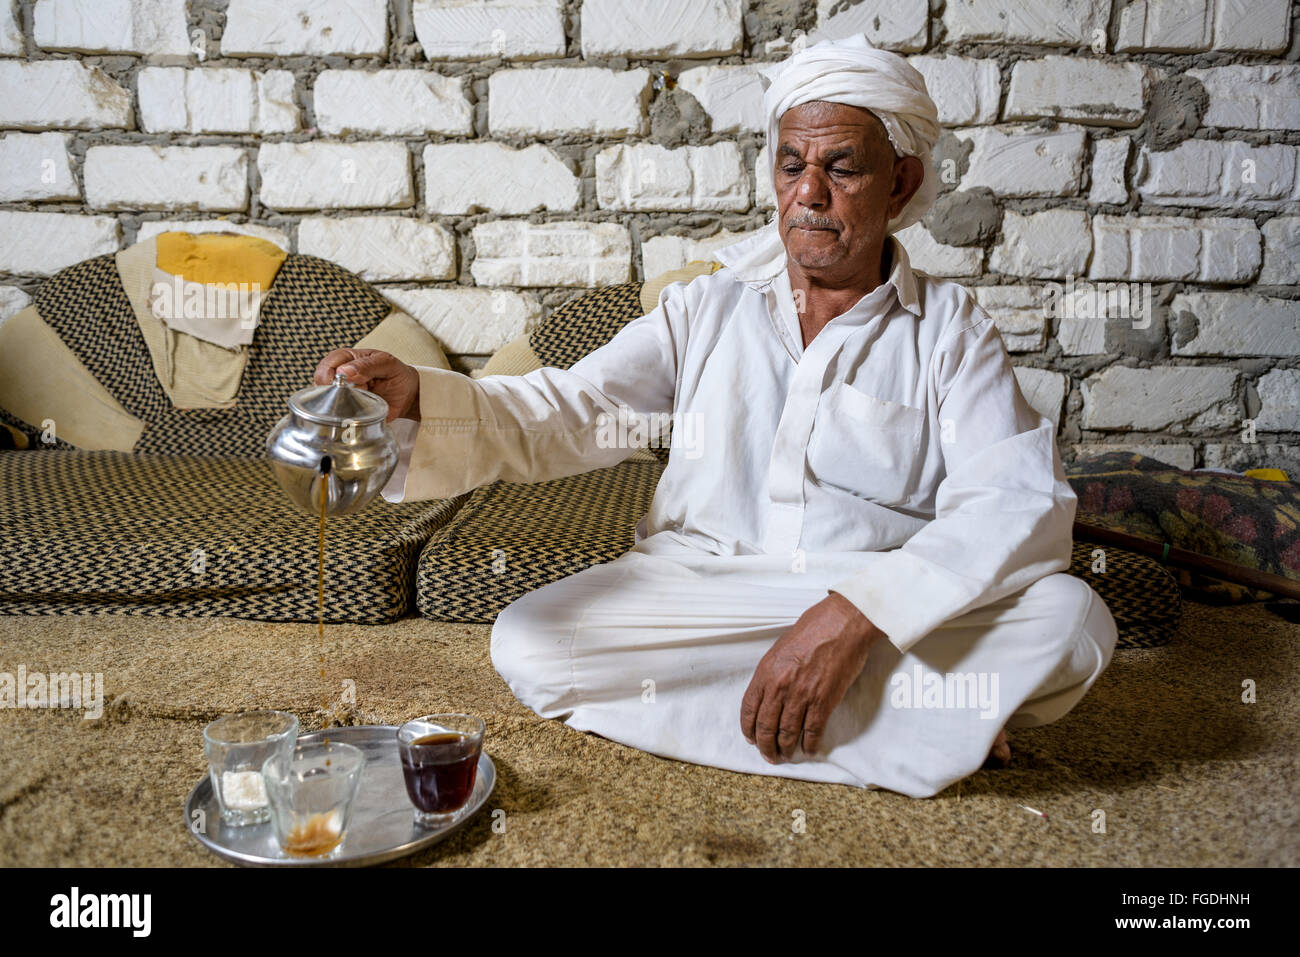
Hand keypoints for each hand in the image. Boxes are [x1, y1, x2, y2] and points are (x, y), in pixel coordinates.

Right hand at [313, 348, 419, 422]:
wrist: (408, 395)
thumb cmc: (396, 374)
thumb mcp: (387, 364)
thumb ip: (367, 366)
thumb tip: (344, 372)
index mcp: (345, 358)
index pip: (326, 366)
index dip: (334, 376)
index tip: (351, 383)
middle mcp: (337, 374)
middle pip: (320, 384)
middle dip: (339, 390)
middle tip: (362, 390)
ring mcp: (339, 392)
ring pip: (325, 400)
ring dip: (343, 402)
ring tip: (363, 397)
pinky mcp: (344, 408)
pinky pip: (335, 414)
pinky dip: (345, 413)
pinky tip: (359, 408)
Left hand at [740, 592, 882, 761]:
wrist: (841, 625)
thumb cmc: (813, 630)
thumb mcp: (780, 648)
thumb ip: (773, 672)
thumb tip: (770, 692)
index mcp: (766, 672)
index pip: (749, 708)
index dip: (748, 728)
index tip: (751, 738)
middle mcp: (780, 687)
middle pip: (766, 726)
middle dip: (765, 745)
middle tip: (768, 755)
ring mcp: (802, 696)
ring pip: (788, 733)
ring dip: (785, 748)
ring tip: (785, 756)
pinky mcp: (823, 702)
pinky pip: (813, 731)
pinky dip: (810, 744)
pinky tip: (809, 750)